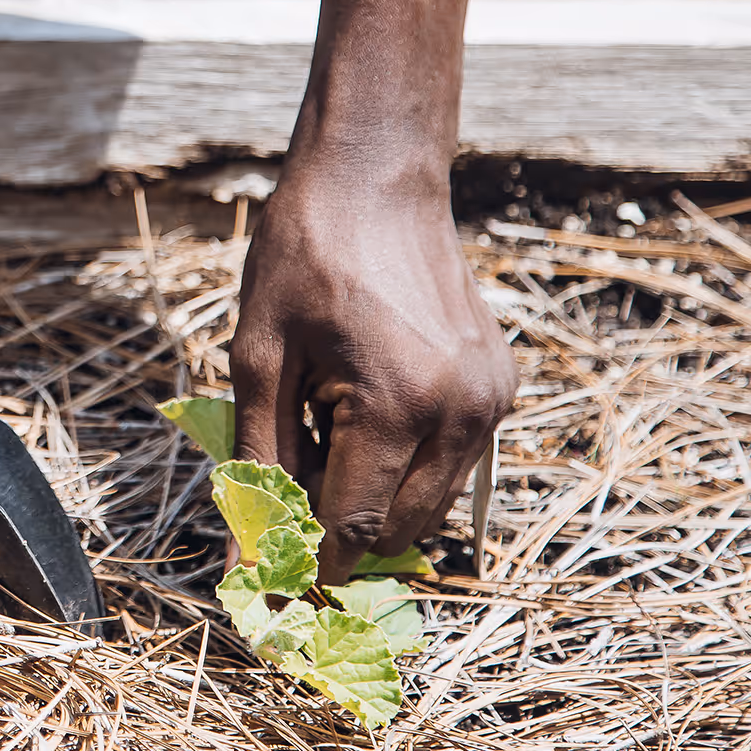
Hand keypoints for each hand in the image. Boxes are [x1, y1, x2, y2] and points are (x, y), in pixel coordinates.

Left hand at [229, 160, 514, 585]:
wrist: (375, 179)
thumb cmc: (304, 256)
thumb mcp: (258, 358)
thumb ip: (259, 462)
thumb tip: (248, 557)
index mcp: (399, 407)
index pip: (353, 524)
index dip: (306, 555)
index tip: (270, 572)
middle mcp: (463, 414)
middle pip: (399, 528)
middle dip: (339, 527)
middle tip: (285, 485)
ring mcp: (492, 402)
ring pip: (432, 505)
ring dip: (374, 496)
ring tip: (320, 431)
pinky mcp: (501, 388)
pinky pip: (453, 464)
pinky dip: (406, 464)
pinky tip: (358, 412)